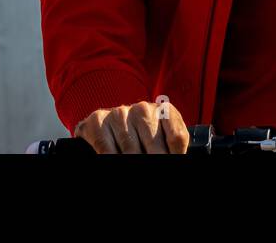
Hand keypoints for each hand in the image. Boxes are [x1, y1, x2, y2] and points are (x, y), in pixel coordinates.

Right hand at [73, 99, 189, 153]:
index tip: (170, 160)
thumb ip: (173, 148)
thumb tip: (174, 158)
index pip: (177, 138)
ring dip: (131, 161)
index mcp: (164, 111)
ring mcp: (120, 113)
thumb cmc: (142, 137)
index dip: (174, 155)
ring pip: (130, 150)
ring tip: (133, 161)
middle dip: (152, 160)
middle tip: (149, 167)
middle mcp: (143, 108)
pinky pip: (106, 149)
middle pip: (154, 148)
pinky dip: (112, 158)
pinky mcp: (98, 120)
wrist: (107, 126)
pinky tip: (116, 158)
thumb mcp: (164, 139)